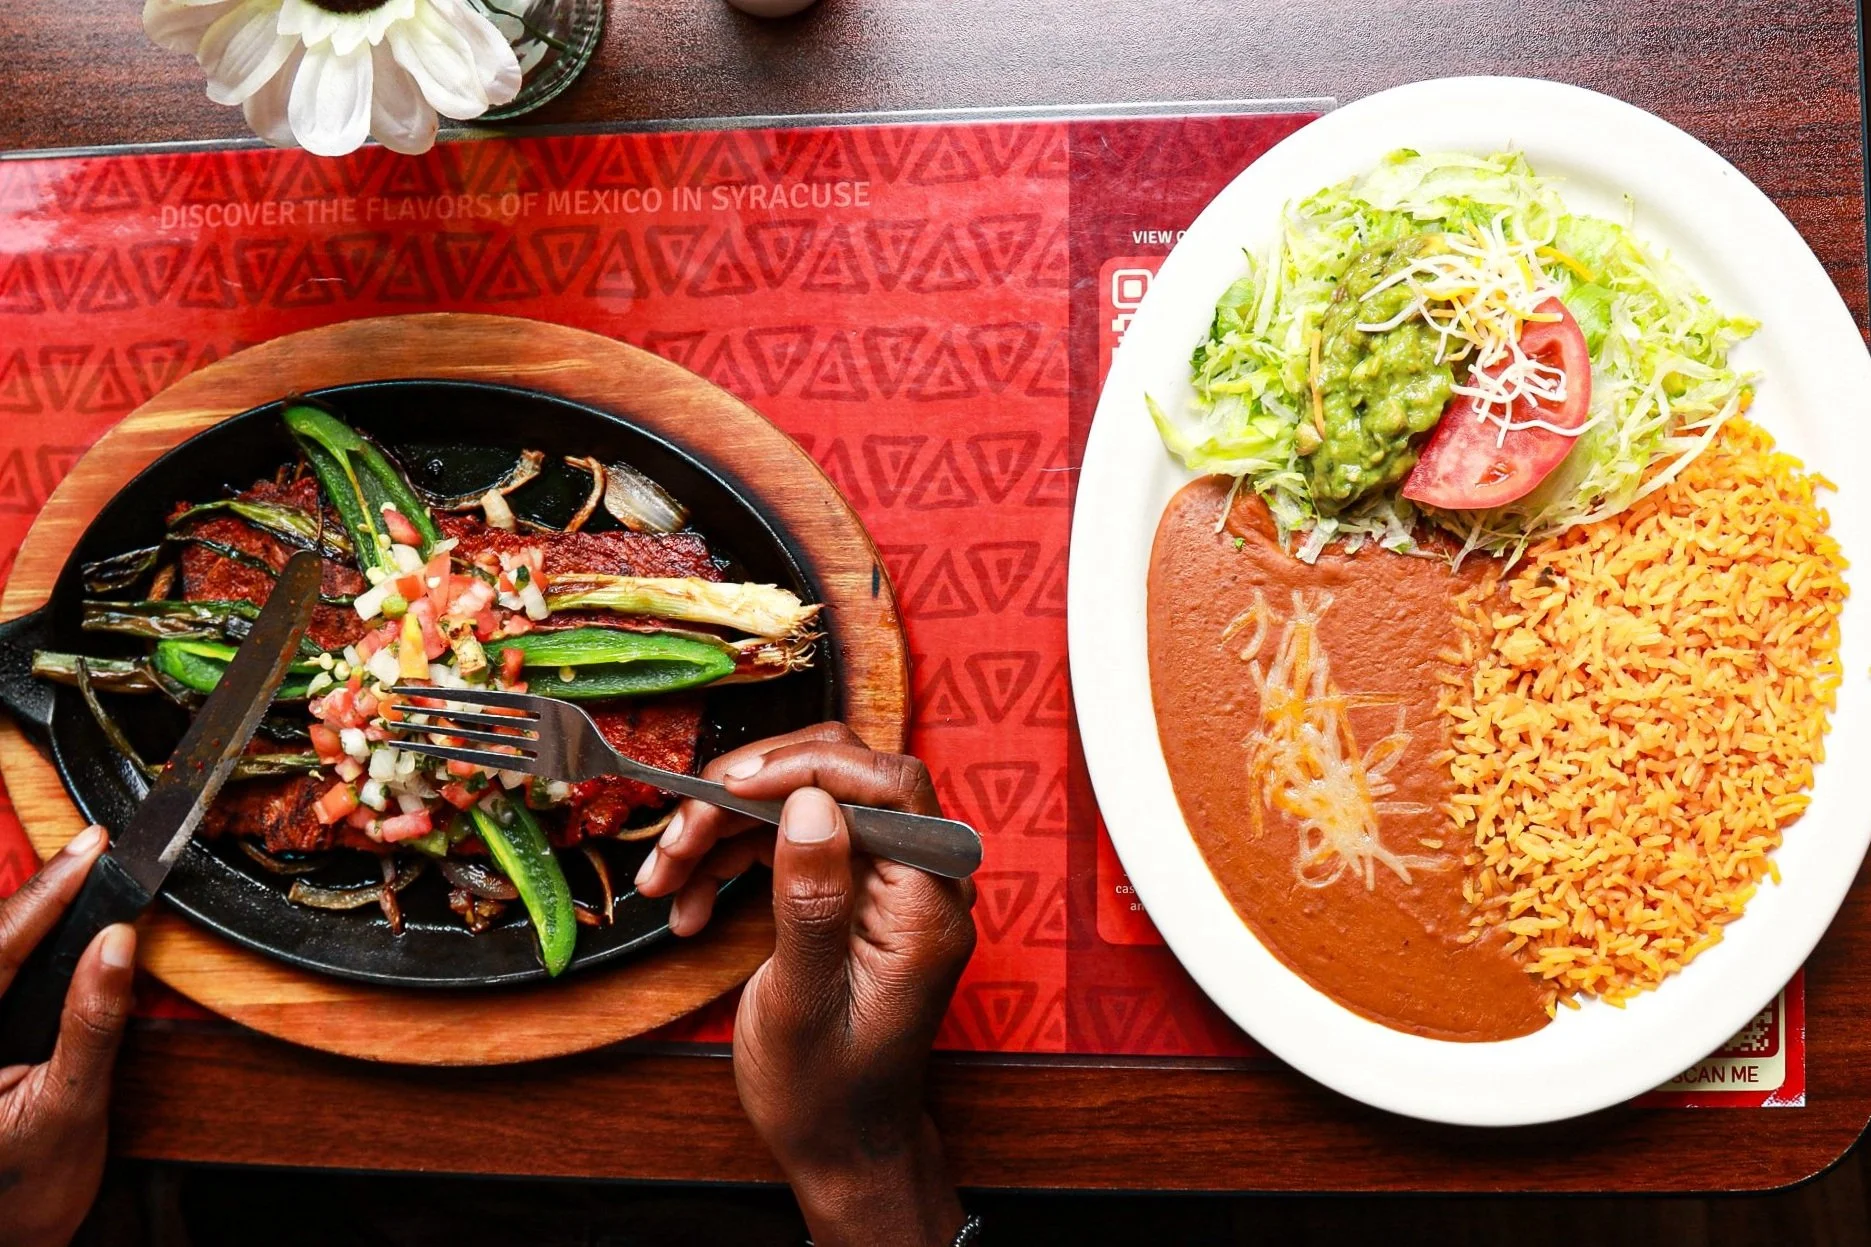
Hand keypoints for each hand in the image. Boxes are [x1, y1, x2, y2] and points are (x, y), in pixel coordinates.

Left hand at [0, 826, 136, 1246]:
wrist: (5, 1242)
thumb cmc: (26, 1192)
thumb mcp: (70, 1107)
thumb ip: (91, 1021)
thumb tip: (116, 943)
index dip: (48, 892)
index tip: (90, 850)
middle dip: (36, 895)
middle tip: (89, 854)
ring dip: (21, 917)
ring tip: (72, 880)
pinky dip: (10, 946)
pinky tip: (39, 925)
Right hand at [635, 725, 976, 1246]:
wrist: (839, 1145)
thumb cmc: (828, 1093)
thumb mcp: (804, 1003)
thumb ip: (811, 901)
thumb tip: (811, 803)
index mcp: (926, 902)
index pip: (887, 785)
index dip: (808, 765)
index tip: (731, 785)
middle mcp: (912, 879)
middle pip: (834, 783)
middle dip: (747, 798)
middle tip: (678, 835)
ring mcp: (877, 883)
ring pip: (797, 808)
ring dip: (721, 833)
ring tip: (662, 880)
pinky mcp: (843, 892)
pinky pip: (783, 846)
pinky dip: (727, 863)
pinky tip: (685, 906)